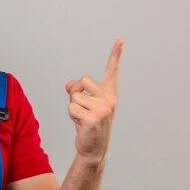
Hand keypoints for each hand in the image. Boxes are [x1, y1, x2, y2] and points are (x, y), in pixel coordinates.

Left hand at [65, 39, 122, 166]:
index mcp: (109, 94)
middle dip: (75, 93)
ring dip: (73, 108)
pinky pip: (71, 109)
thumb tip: (69, 84)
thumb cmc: (88, 124)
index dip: (115, 55)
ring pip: (74, 97)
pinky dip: (71, 117)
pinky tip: (81, 125)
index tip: (120, 40)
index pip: (112, 71)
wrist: (93, 149)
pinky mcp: (93, 118)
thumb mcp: (83, 105)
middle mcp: (109, 99)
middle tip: (82, 108)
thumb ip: (77, 91)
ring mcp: (103, 109)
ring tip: (82, 119)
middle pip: (82, 81)